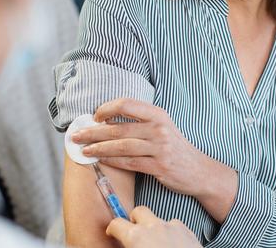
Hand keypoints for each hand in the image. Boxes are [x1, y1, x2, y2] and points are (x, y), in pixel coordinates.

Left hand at [71, 98, 237, 222]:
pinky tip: (100, 160)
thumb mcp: (161, 127)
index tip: (93, 117)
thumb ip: (138, 122)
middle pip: (119, 128)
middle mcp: (159, 128)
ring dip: (98, 148)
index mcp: (157, 114)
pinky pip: (130, 163)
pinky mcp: (160, 166)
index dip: (106, 109)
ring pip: (121, 146)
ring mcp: (160, 148)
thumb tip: (106, 120)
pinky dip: (112, 161)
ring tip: (83, 150)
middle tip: (76, 135)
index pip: (126, 104)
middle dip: (93, 132)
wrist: (199, 171)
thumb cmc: (175, 147)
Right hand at [106, 206, 201, 247]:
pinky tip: (172, 245)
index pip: (116, 223)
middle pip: (139, 211)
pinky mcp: (187, 231)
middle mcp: (153, 227)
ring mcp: (171, 226)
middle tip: (135, 232)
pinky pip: (174, 225)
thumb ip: (131, 247)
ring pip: (158, 219)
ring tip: (157, 243)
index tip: (114, 233)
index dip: (113, 229)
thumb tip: (128, 244)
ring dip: (154, 228)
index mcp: (135, 236)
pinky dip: (171, 232)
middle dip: (135, 220)